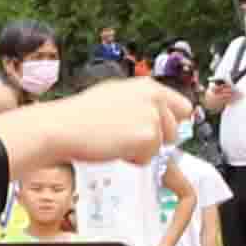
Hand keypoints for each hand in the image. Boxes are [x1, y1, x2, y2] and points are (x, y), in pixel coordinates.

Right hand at [0, 76, 190, 174]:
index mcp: (148, 86)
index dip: (171, 122)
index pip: (182, 106)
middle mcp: (155, 98)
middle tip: (126, 137)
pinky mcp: (150, 136)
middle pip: (175, 130)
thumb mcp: (116, 96)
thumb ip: (141, 103)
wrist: (62, 127)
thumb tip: (160, 115)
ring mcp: (154, 116)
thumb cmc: (81, 115)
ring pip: (161, 146)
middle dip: (156, 139)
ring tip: (116, 140)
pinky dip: (133, 159)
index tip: (160, 130)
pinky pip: (150, 158)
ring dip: (142, 149)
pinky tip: (114, 148)